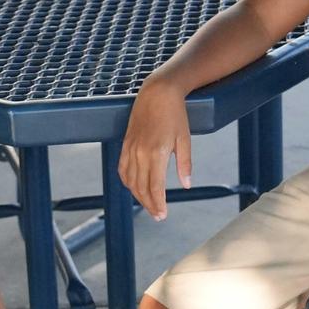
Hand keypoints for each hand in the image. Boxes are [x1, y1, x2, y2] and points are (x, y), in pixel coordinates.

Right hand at [118, 79, 190, 219]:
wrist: (157, 92)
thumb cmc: (175, 114)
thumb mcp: (184, 139)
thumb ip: (184, 164)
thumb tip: (186, 185)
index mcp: (157, 153)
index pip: (155, 187)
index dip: (158, 203)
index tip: (163, 215)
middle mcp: (140, 153)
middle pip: (141, 187)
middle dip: (149, 204)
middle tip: (158, 215)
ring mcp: (131, 148)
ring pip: (130, 180)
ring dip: (138, 196)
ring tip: (149, 205)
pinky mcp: (126, 143)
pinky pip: (123, 168)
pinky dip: (127, 181)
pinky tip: (134, 187)